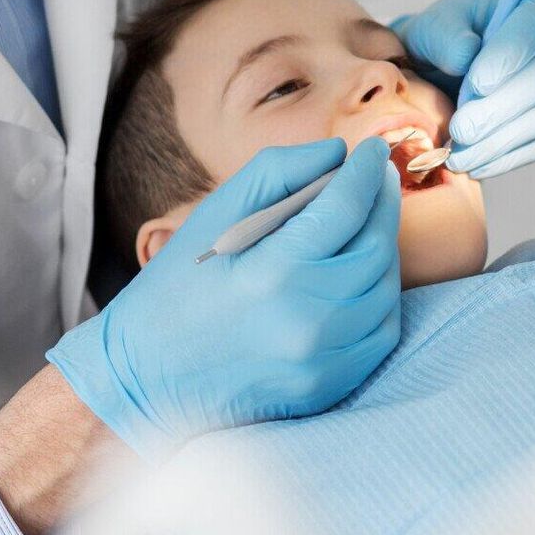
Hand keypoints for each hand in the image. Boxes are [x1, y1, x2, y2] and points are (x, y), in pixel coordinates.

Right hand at [47, 137, 400, 455]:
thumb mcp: (214, 215)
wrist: (149, 376)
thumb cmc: (180, 285)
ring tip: (367, 222)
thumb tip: (338, 153)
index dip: (367, 170)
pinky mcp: (330, 385)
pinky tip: (360, 274)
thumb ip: (278, 173)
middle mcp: (305, 319)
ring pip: (386, 288)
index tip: (373, 149)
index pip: (346, 207)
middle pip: (376, 246)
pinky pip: (382, 332)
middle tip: (377, 177)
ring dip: (385, 246)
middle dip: (383, 202)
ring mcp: (322, 359)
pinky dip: (380, 295)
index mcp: (271, 270)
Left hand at [395, 0, 534, 179]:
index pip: (532, 29)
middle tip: (460, 130)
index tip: (476, 84)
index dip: (509, 57)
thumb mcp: (434, 28)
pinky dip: (506, 158)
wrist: (446, 73)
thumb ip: (446, 37)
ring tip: (458, 155)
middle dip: (501, 108)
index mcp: (530, 8)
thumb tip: (466, 56)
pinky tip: (474, 164)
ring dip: (500, 140)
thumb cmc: (444, 42)